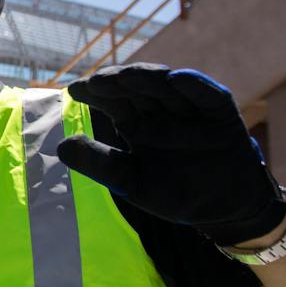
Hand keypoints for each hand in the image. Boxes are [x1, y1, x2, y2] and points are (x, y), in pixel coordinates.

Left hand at [58, 63, 285, 245]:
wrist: (224, 209)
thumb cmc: (176, 193)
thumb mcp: (132, 182)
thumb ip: (100, 164)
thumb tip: (61, 147)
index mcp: (137, 122)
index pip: (111, 99)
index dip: (94, 92)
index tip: (74, 90)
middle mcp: (161, 110)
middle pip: (136, 87)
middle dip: (116, 81)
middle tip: (97, 82)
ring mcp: (191, 110)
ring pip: (167, 86)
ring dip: (148, 78)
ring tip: (126, 77)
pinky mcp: (221, 114)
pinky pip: (209, 95)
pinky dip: (194, 85)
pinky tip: (177, 79)